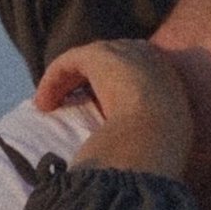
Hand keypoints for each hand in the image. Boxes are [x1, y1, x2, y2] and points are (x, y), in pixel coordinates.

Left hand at [34, 36, 195, 178]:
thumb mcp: (159, 139)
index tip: (96, 112)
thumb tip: (125, 157)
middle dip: (87, 80)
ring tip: (46, 107)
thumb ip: (144, 133)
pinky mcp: (99, 54)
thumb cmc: (160, 150)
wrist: (156, 137)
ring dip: (64, 82)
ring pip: (87, 62)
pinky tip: (42, 104)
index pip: (136, 75)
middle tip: (68, 106)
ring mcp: (125, 53)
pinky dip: (53, 80)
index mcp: (167, 79)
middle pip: (110, 63)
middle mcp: (149, 58)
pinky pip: (70, 62)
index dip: (111, 88)